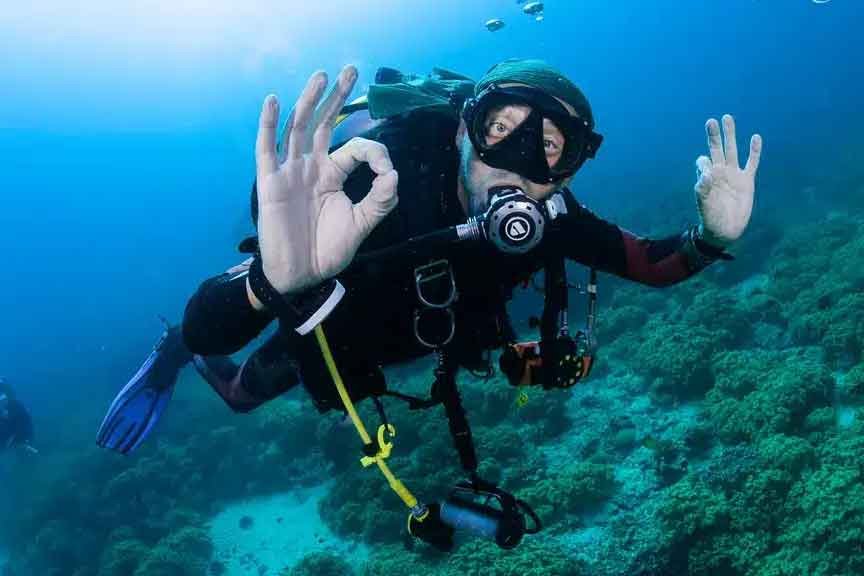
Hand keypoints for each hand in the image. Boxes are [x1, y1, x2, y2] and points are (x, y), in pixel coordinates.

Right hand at [255, 66, 398, 293]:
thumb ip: (380, 200)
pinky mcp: (270, 183)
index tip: (386, 171)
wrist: (301, 276)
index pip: (354, 148)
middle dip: (337, 97)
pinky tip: (275, 101)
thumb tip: (393, 173)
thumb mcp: (362, 225)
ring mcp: (289, 172)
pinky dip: (269, 124)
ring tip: (322, 75)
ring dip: (309, 100)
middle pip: (323, 123)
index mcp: (333, 175)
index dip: (373, 152)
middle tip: (351, 70)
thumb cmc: (328, 251)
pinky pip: (266, 149)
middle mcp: (311, 167)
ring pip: (299, 128)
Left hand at [694, 114, 761, 247]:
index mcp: (707, 178)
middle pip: (716, 149)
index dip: (703, 163)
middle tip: (711, 121)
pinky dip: (754, 151)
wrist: (726, 230)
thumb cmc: (711, 218)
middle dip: (713, 136)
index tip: (707, 172)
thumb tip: (705, 173)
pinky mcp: (747, 180)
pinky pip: (752, 162)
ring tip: (727, 118)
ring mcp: (733, 175)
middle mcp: (719, 173)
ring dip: (730, 136)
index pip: (703, 162)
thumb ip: (703, 189)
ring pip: (732, 151)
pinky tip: (756, 137)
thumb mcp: (704, 204)